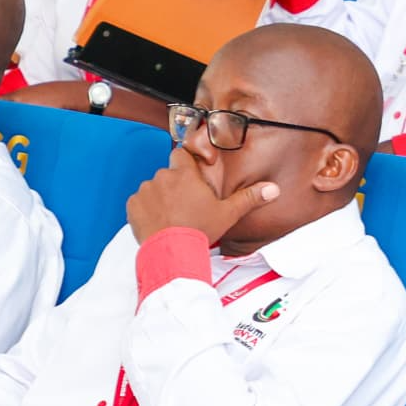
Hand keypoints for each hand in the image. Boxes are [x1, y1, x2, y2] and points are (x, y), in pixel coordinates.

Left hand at [128, 145, 256, 240]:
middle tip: (185, 204)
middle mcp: (162, 177)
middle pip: (167, 173)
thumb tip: (272, 189)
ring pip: (153, 187)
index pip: (181, 153)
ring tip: (171, 216)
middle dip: (174, 185)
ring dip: (159, 197)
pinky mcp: (133, 205)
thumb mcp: (227, 214)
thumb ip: (249, 198)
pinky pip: (139, 202)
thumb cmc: (199, 231)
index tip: (190, 175)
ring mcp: (145, 190)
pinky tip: (158, 222)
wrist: (172, 252)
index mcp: (185, 174)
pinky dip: (145, 210)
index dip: (185, 163)